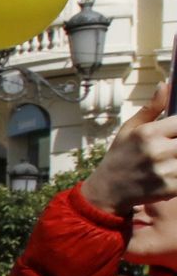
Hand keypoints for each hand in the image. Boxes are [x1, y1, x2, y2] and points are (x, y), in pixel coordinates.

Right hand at [80, 83, 176, 214]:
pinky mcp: (169, 188)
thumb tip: (165, 84)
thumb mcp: (129, 129)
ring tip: (173, 156)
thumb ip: (151, 108)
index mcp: (148, 133)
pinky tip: (173, 169)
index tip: (176, 131)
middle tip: (174, 146)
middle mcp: (157, 151)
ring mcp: (164, 171)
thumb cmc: (120, 156)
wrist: (107, 191)